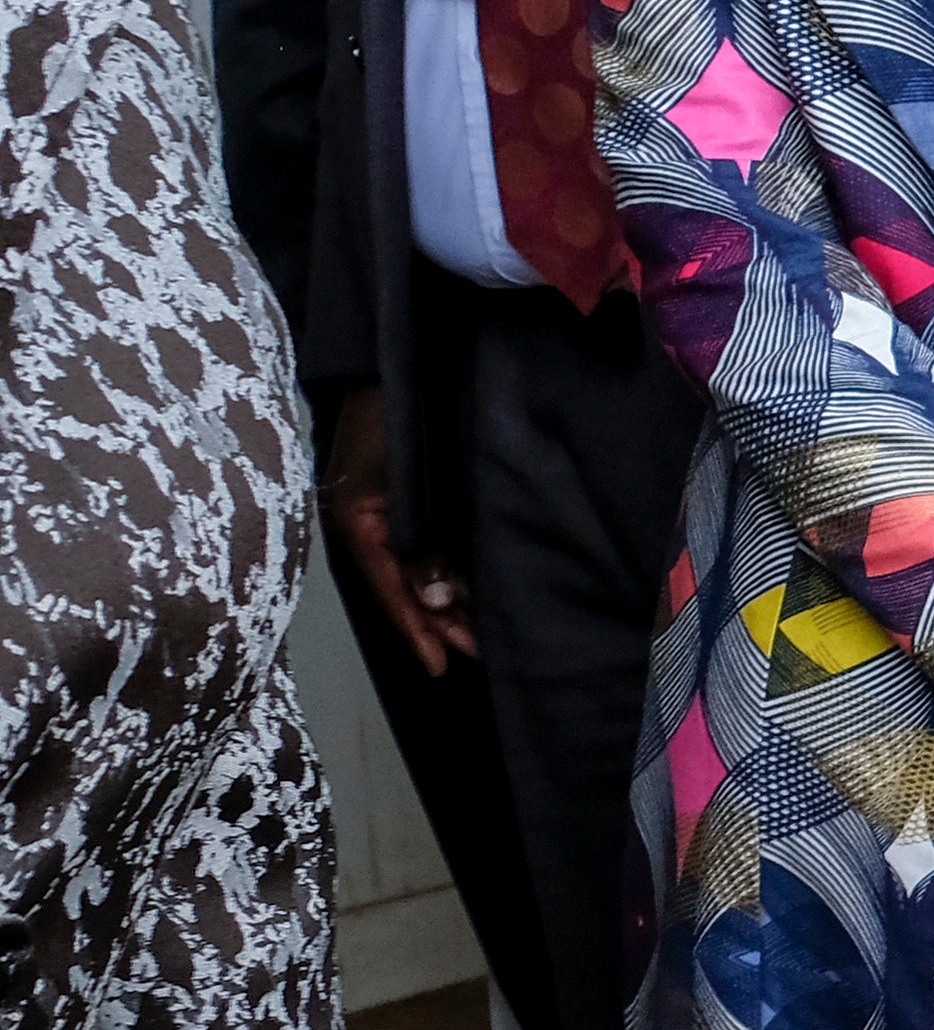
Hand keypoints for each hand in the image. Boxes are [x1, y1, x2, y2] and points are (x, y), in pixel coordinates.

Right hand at [315, 383, 472, 676]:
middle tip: (478, 653)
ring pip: (418, 569)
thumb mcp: (403, 478)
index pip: (389, 589)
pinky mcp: (409, 498)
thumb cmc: (393, 416)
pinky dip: (448, 569)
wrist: (391, 364)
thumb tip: (438, 595)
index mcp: (357, 524)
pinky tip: (471, 589)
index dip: (415, 628)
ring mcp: (387, 513)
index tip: (439, 665)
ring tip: (479, 633)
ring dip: (447, 600)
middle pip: (405, 585)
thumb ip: (420, 537)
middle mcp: (369, 526)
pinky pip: (427, 545)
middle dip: (439, 621)